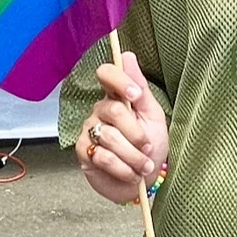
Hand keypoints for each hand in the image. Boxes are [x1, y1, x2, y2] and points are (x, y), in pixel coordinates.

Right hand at [75, 52, 168, 204]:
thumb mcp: (153, 116)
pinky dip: (123, 168)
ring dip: (133, 156)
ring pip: (110, 137)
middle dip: (137, 134)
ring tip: (143, 166)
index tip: (135, 96)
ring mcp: (89, 130)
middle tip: (148, 147)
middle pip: (115, 111)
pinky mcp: (83, 151)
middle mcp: (100, 110)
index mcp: (117, 96)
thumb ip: (141, 88)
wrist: (142, 181)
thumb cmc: (149, 147)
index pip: (106, 74)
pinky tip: (130, 173)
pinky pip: (103, 157)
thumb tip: (127, 55)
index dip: (120, 81)